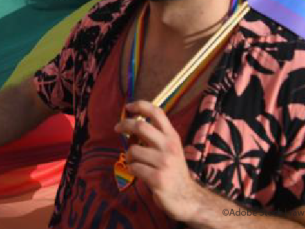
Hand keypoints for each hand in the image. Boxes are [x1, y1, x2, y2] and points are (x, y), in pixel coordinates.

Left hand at [115, 101, 202, 223]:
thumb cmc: (173, 171)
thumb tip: (131, 124)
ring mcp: (164, 163)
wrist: (188, 198)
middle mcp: (170, 147)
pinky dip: (132, 169)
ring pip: (133, 150)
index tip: (128, 107)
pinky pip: (134, 167)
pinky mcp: (157, 178)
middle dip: (124, 125)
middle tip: (117, 129)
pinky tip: (139, 173)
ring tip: (136, 162)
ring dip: (129, 156)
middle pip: (140, 126)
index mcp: (172, 137)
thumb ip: (156, 136)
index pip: (157, 112)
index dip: (140, 105)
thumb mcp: (170, 149)